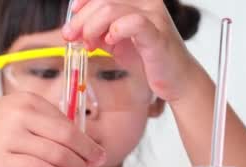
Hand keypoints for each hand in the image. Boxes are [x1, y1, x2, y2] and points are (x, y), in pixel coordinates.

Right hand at [0, 92, 106, 166]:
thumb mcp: (16, 112)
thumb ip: (44, 122)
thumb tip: (80, 141)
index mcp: (27, 100)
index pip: (65, 121)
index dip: (85, 138)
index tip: (96, 151)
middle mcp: (20, 115)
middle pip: (66, 136)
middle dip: (86, 152)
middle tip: (96, 163)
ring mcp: (11, 136)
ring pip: (55, 154)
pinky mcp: (3, 159)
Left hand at [63, 0, 203, 102]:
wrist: (174, 79)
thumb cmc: (148, 57)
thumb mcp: (115, 41)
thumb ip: (98, 32)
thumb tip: (74, 30)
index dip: (83, 1)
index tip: (72, 18)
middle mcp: (147, 1)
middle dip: (80, 19)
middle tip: (71, 36)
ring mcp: (154, 15)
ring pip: (111, 9)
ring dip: (92, 27)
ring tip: (89, 44)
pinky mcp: (158, 34)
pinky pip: (133, 23)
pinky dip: (115, 31)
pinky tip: (110, 42)